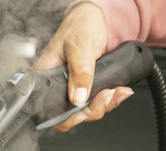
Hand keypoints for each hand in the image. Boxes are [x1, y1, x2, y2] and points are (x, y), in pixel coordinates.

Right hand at [33, 2, 133, 131]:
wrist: (97, 17)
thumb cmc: (81, 25)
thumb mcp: (80, 47)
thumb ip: (80, 73)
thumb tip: (77, 97)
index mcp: (46, 76)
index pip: (49, 108)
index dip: (66, 117)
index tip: (82, 113)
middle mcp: (57, 85)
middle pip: (70, 113)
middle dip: (92, 110)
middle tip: (106, 97)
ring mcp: (72, 86)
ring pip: (85, 109)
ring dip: (105, 105)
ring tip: (118, 92)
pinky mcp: (86, 85)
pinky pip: (95, 100)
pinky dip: (110, 99)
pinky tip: (119, 91)